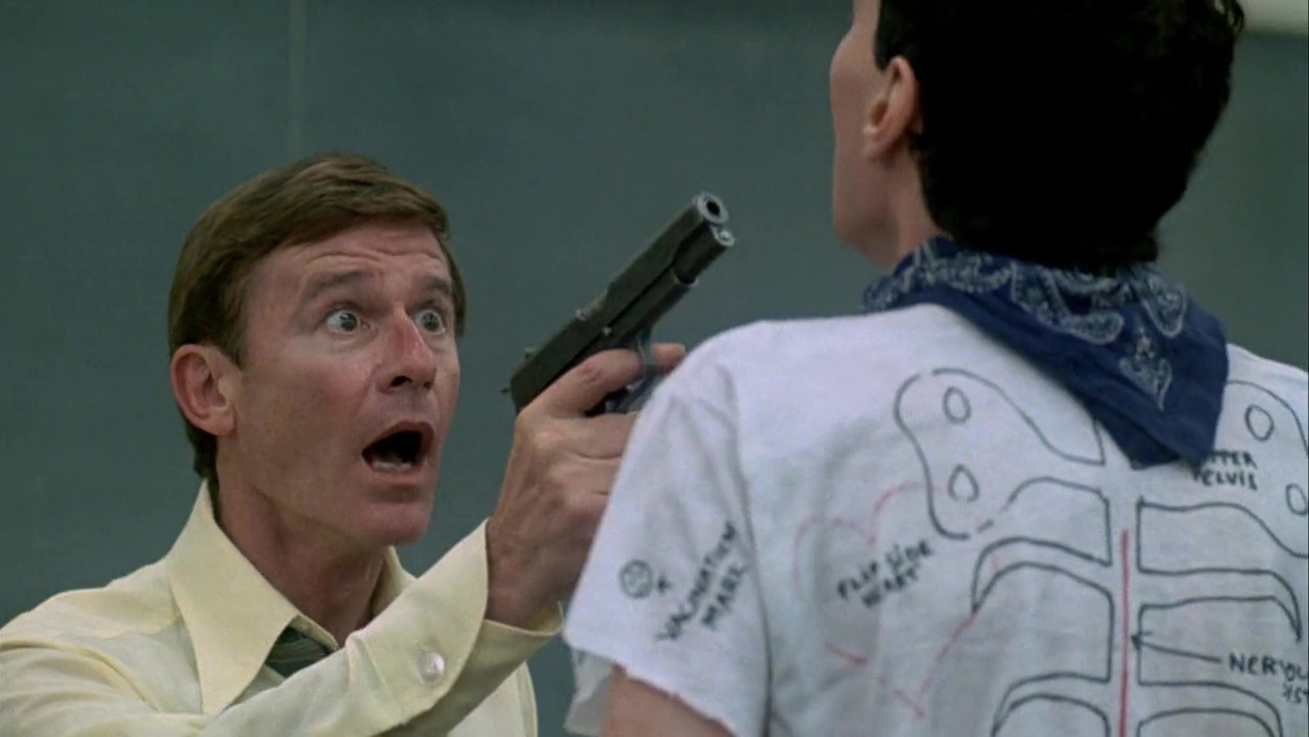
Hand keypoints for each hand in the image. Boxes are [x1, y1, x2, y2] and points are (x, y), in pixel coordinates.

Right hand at [484, 343, 686, 626]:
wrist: (509, 566)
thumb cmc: (535, 505)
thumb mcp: (541, 448)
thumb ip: (583, 419)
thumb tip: (652, 393)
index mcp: (541, 417)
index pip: (596, 373)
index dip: (640, 360)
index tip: (674, 357)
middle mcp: (554, 442)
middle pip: (634, 420)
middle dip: (656, 435)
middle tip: (672, 447)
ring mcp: (573, 478)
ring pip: (644, 455)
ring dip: (662, 466)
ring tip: (666, 481)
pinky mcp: (594, 511)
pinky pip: (643, 489)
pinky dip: (659, 493)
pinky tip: (661, 502)